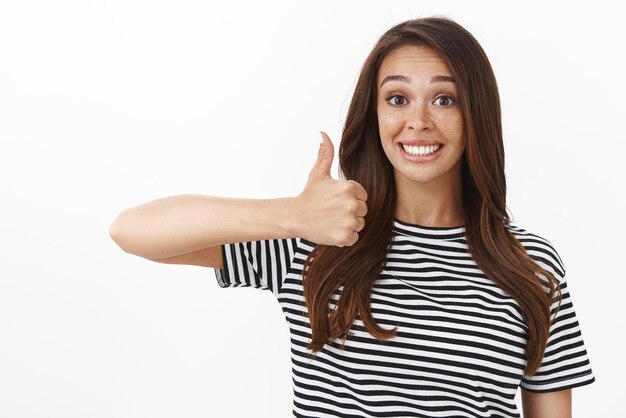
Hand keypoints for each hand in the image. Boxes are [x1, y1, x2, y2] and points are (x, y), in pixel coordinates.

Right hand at [295, 131, 367, 246]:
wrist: (295, 217)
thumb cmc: (309, 194)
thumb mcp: (318, 172)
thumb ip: (326, 153)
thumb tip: (323, 133)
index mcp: (349, 187)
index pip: (362, 195)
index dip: (350, 198)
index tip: (335, 200)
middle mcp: (352, 204)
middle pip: (363, 209)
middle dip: (350, 211)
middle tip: (332, 211)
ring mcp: (349, 221)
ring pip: (360, 223)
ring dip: (349, 224)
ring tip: (332, 220)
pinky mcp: (346, 236)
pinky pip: (354, 236)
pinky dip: (345, 236)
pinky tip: (332, 229)